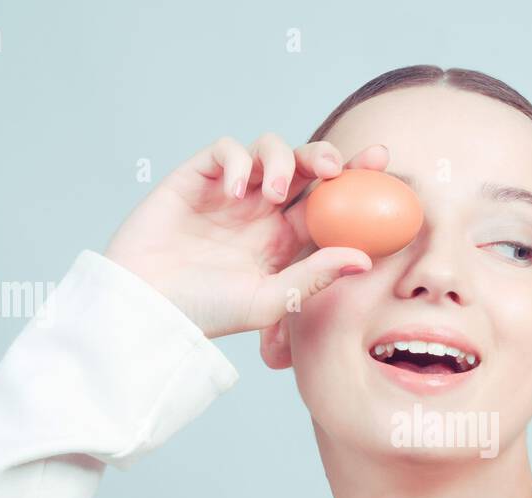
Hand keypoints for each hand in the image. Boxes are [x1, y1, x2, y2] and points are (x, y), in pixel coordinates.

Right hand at [103, 133, 385, 338]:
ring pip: (269, 149)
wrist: (149, 307)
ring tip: (272, 193)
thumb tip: (364, 259)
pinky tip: (235, 189)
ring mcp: (231, 192)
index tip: (383, 163)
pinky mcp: (197, 178)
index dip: (358, 178)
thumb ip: (314, 278)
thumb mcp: (270, 301)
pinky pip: (225, 149)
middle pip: (306, 165)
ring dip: (280, 160)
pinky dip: (235, 160)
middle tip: (335, 168)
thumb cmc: (207, 313)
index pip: (331, 201)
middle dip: (326, 155)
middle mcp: (263, 211)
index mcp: (287, 239)